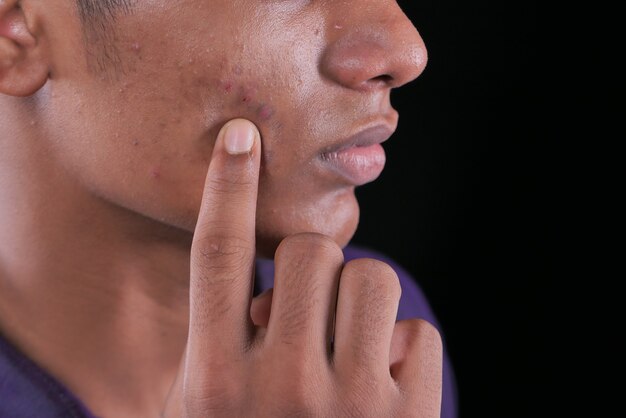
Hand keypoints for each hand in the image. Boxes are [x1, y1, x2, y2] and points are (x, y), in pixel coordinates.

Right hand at [162, 119, 442, 416]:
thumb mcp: (205, 410)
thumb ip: (220, 344)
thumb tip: (265, 288)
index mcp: (213, 383)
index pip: (215, 259)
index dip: (227, 189)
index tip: (240, 136)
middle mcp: (278, 389)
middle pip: (308, 252)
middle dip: (311, 269)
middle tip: (305, 312)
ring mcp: (350, 406)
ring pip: (370, 277)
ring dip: (357, 301)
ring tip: (343, 346)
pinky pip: (419, 329)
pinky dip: (402, 349)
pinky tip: (382, 389)